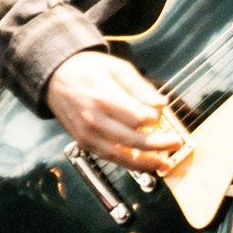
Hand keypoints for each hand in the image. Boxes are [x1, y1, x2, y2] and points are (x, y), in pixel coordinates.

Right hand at [44, 50, 184, 174]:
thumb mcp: (117, 68)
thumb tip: (162, 104)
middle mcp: (93, 119)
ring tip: (164, 164)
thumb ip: (141, 87)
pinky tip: (143, 164)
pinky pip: (108, 158)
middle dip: (158, 144)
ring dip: (145, 163)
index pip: (137, 117)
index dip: (154, 118)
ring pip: (120, 155)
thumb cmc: (88, 70)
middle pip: (131, 139)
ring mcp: (86, 134)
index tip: (161, 113)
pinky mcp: (83, 143)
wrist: (56, 77)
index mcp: (103, 97)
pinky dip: (127, 164)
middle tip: (176, 143)